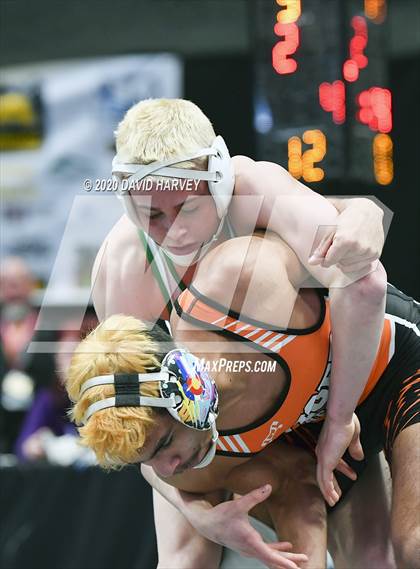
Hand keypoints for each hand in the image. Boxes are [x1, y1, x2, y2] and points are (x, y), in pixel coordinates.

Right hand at [186, 484, 307, 568]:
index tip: (295, 567)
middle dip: (290, 560)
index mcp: (250, 541)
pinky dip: (277, 549)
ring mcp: (250, 549)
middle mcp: (251, 548)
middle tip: (305, 559)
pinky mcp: (249, 545)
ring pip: (271, 556)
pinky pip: (266, 550)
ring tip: (300, 557)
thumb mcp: (238, 504)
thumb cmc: (221, 515)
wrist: (207, 524)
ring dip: (285, 557)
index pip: (270, 555)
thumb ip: (254, 496)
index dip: (284, 561)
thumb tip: (268, 487)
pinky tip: (287, 545)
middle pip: (273, 559)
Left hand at [309, 198, 383, 272]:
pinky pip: (360, 267)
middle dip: (337, 257)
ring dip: (345, 260)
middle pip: (339, 264)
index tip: (326, 254)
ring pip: (349, 266)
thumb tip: (312, 263)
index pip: (329, 261)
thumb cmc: (346, 219)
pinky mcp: (375, 253)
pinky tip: (354, 251)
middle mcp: (358, 246)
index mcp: (345, 240)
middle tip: (340, 245)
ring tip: (347, 247)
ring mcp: (368, 251)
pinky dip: (355, 262)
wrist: (367, 211)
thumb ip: (320, 249)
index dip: (325, 259)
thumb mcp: (329, 231)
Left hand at [315, 414, 363, 506]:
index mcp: (327, 446)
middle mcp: (322, 452)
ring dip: (328, 491)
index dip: (343, 469)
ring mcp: (322, 457)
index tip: (352, 475)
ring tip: (335, 501)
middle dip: (332, 484)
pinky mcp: (325, 461)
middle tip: (337, 494)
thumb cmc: (346, 422)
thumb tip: (359, 457)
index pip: (333, 461)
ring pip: (322, 479)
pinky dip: (328, 490)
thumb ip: (354, 447)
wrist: (341, 417)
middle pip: (325, 472)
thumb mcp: (353, 438)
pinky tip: (333, 498)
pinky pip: (324, 480)